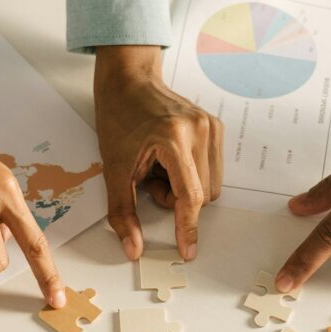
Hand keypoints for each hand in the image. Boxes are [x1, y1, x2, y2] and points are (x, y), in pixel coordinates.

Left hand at [94, 45, 222, 261]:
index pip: (190, 196)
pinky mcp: (216, 127)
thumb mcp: (114, 169)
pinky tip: (172, 160)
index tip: (187, 250)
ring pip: (210, 186)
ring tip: (161, 168)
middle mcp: (199, 131)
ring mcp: (211, 127)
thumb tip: (133, 248)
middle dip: (176, 200)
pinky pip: (212, 170)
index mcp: (173, 138)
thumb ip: (123, 212)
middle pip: (202, 195)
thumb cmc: (118, 118)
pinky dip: (192, 175)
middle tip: (150, 179)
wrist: (128, 80)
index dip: (187, 227)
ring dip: (185, 189)